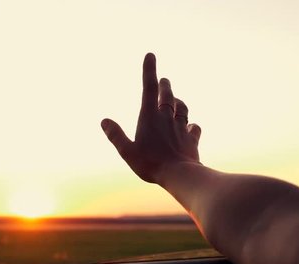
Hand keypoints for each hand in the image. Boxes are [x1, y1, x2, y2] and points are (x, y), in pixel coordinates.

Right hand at [101, 53, 201, 183]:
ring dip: (179, 102)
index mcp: (149, 117)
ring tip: (176, 100)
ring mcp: (181, 127)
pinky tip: (190, 127)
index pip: (149, 87)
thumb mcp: (127, 151)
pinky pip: (194, 127)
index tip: (151, 55)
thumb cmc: (150, 164)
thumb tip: (104, 121)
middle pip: (168, 95)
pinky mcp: (192, 139)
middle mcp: (167, 118)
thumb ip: (116, 135)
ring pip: (183, 108)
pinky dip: (192, 125)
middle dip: (165, 85)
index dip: (149, 70)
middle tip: (164, 80)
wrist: (180, 175)